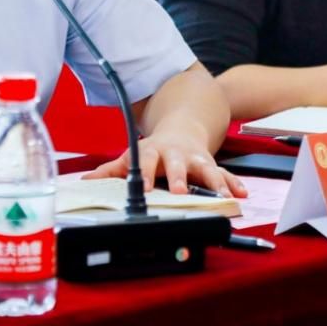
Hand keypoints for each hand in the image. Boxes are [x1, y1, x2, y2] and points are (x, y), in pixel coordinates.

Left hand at [85, 127, 246, 198]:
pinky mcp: (212, 166)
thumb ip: (111, 170)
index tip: (142, 189)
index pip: (147, 162)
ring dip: (215, 183)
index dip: (144, 175)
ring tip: (222, 196)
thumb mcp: (135, 154)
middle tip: (181, 192)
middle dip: (181, 178)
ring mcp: (197, 160)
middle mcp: (178, 154)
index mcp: (155, 152)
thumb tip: (86, 180)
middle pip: (179, 166)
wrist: (183, 129)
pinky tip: (241, 194)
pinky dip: (233, 184)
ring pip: (208, 170)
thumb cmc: (156, 149)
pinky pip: (225, 175)